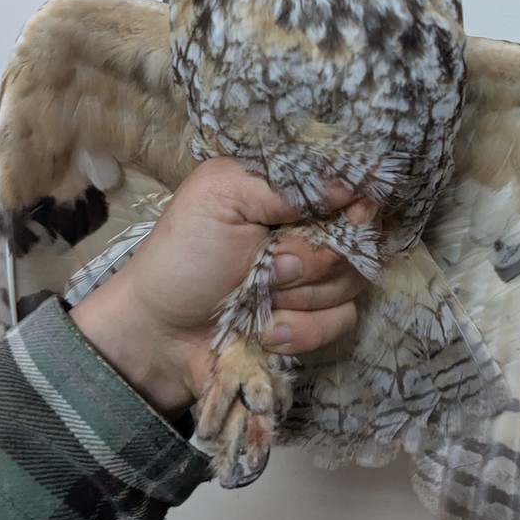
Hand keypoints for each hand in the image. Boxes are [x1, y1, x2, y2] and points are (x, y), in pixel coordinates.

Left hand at [69, 157, 374, 417]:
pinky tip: (264, 332)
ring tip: (256, 298)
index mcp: (289, 194)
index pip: (354, 187)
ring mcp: (315, 280)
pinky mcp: (315, 324)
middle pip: (359, 239)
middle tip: (269, 264)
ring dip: (300, 296)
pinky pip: (340, 323)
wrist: (159, 335)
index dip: (356, 205)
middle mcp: (311, 232)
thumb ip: (280, 183)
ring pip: (352, 282)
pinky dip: (300, 331)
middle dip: (312, 258)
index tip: (344, 216)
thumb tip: (348, 186)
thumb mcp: (219, 197)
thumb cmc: (182, 257)